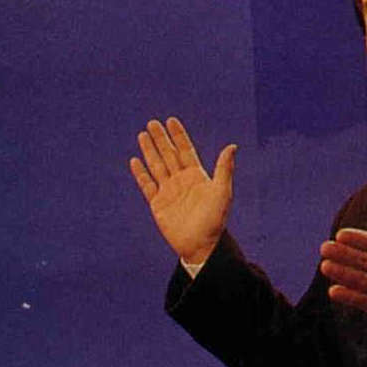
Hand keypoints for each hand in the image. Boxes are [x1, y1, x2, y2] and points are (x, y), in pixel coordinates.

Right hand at [130, 117, 235, 263]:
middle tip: (152, 122)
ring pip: (156, 166)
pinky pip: (147, 185)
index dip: (178, 136)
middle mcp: (181, 181)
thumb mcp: (222, 192)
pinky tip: (135, 161)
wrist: (201, 245)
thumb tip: (232, 146)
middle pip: (168, 155)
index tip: (171, 120)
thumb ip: (224, 169)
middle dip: (161, 139)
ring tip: (142, 135)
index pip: (185, 150)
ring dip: (149, 151)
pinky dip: (140, 173)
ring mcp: (168, 192)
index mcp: (197, 176)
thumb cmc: (215, 220)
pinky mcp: (157, 204)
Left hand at [321, 180, 366, 321]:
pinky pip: (364, 302)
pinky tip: (333, 291)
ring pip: (362, 281)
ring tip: (325, 266)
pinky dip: (349, 297)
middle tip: (324, 248)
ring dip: (342, 274)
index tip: (340, 235)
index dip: (357, 239)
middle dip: (343, 255)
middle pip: (365, 261)